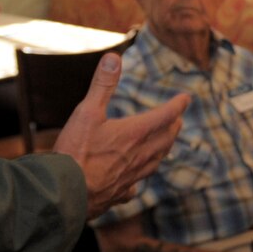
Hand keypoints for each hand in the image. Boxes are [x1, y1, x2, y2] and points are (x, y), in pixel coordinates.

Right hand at [53, 53, 190, 216]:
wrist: (65, 193)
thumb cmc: (75, 151)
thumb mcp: (86, 111)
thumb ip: (102, 85)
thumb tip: (114, 58)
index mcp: (134, 133)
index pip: (165, 116)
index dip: (177, 105)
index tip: (186, 98)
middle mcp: (139, 156)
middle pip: (165, 140)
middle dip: (173, 127)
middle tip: (178, 119)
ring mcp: (131, 177)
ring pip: (155, 162)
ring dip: (163, 149)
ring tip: (165, 144)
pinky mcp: (119, 193)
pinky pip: (134, 186)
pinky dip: (138, 178)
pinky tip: (134, 181)